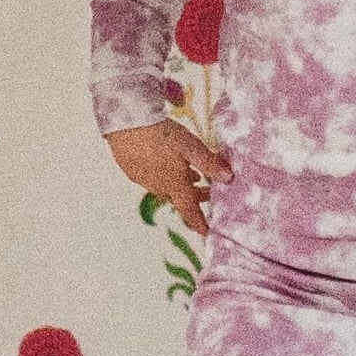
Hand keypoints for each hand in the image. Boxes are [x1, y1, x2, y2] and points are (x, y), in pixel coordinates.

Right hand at [108, 119, 226, 232]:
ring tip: (191, 175)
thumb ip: (210, 164)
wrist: (126, 123)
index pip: (190, 212)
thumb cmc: (162, 134)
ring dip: (178, 185)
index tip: (207, 232)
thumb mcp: (192, 147)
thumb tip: (229, 179)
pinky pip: (150, 179)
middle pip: (179, 199)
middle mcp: (158, 187)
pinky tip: (165, 163)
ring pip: (164, 189)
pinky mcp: (130, 169)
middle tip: (206, 190)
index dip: (200, 223)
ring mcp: (141, 179)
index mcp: (175, 186)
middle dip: (194, 197)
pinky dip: (162, 176)